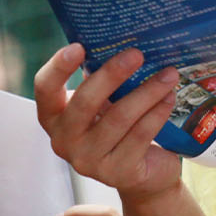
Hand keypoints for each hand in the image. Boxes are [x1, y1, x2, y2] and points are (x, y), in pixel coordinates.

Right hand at [34, 44, 181, 200]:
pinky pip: (139, 135)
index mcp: (54, 117)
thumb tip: (122, 42)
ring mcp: (88, 160)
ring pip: (119, 118)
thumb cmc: (119, 127)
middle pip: (85, 102)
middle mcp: (64, 141)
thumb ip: (102, 80)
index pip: (45, 88)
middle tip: (137, 54)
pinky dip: (157, 112)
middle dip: (112, 74)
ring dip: (147, 91)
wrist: (144, 173)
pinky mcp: (117, 173)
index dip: (58, 67)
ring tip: (168, 74)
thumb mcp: (104, 103)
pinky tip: (169, 97)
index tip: (79, 46)